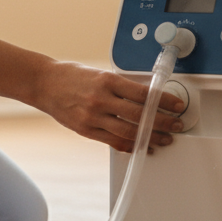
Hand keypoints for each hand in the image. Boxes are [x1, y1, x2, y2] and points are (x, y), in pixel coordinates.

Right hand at [34, 61, 185, 153]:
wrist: (44, 84)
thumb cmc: (72, 76)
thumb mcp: (100, 73)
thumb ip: (122, 86)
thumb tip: (149, 97)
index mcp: (107, 81)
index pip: (143, 93)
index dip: (164, 101)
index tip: (177, 105)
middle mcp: (101, 99)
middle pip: (140, 115)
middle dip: (163, 122)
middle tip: (177, 125)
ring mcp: (93, 117)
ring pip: (129, 132)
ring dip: (151, 137)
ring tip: (164, 139)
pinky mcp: (86, 130)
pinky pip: (113, 142)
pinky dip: (130, 146)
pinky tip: (142, 147)